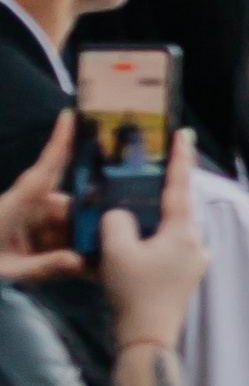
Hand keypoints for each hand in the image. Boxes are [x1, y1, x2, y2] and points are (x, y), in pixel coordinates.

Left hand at [0, 111, 77, 283]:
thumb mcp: (9, 270)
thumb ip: (44, 267)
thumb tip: (80, 262)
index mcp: (18, 204)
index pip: (44, 168)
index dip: (57, 141)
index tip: (68, 115)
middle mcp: (28, 206)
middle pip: (69, 206)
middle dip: (86, 227)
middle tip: (101, 251)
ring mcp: (30, 219)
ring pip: (67, 224)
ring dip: (76, 244)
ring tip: (86, 268)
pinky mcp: (32, 233)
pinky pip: (59, 237)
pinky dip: (68, 252)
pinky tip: (78, 268)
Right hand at [97, 131, 206, 342]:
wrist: (148, 338)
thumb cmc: (134, 293)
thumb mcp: (116, 250)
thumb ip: (117, 220)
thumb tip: (122, 214)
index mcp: (183, 233)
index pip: (180, 188)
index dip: (179, 160)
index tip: (184, 135)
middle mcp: (197, 244)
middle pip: (173, 211)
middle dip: (155, 198)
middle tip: (138, 183)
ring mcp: (196, 262)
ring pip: (169, 232)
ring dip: (150, 226)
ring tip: (127, 228)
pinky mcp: (188, 276)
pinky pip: (168, 250)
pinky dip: (151, 244)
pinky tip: (133, 252)